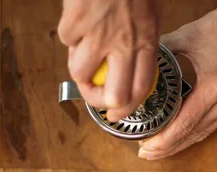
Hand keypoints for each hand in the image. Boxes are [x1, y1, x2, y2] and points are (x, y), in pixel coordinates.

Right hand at [58, 0, 161, 121]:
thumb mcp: (150, 13)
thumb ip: (141, 40)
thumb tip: (128, 64)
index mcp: (147, 41)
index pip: (140, 88)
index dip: (127, 108)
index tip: (117, 113)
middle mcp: (125, 43)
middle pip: (113, 95)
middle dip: (99, 100)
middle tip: (93, 92)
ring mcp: (99, 34)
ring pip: (80, 71)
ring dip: (78, 64)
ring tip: (83, 49)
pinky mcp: (75, 21)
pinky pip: (66, 39)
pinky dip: (69, 32)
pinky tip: (78, 18)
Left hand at [137, 0, 216, 159]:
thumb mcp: (188, 34)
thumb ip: (162, 52)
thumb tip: (140, 66)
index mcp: (215, 84)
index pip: (184, 124)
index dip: (164, 140)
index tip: (145, 147)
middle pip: (194, 134)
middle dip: (169, 147)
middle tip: (147, 154)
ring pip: (206, 132)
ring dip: (183, 143)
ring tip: (161, 149)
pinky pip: (215, 123)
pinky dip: (197, 131)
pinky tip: (183, 134)